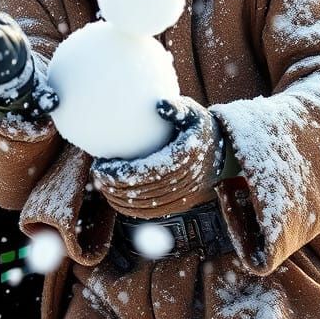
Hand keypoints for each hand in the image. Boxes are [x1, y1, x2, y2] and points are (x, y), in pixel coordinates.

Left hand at [91, 97, 223, 216]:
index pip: (149, 172)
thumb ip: (177, 108)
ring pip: (145, 206)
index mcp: (186, 158)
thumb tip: (159, 105)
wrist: (222, 154)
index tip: (103, 164)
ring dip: (119, 197)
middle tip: (97, 172)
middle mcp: (185, 181)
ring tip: (101, 182)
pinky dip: (129, 208)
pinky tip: (114, 195)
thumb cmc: (198, 129)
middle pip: (143, 191)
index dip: (123, 173)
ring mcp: (183, 197)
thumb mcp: (193, 113)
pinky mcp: (178, 205)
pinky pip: (151, 213)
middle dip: (115, 185)